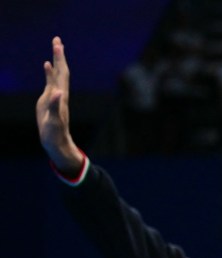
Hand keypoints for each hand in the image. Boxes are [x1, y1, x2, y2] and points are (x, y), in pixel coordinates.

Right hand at [36, 36, 84, 175]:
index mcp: (60, 95)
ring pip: (57, 75)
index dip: (59, 59)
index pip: (61, 73)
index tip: (58, 44)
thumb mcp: (54, 119)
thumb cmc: (55, 132)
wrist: (56, 141)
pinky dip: (49, 72)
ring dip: (56, 61)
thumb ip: (55, 105)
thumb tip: (58, 92)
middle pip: (61, 70)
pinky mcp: (49, 100)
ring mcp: (55, 96)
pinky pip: (50, 82)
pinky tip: (46, 65)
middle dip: (59, 55)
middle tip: (57, 39)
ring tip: (55, 47)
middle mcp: (60, 93)